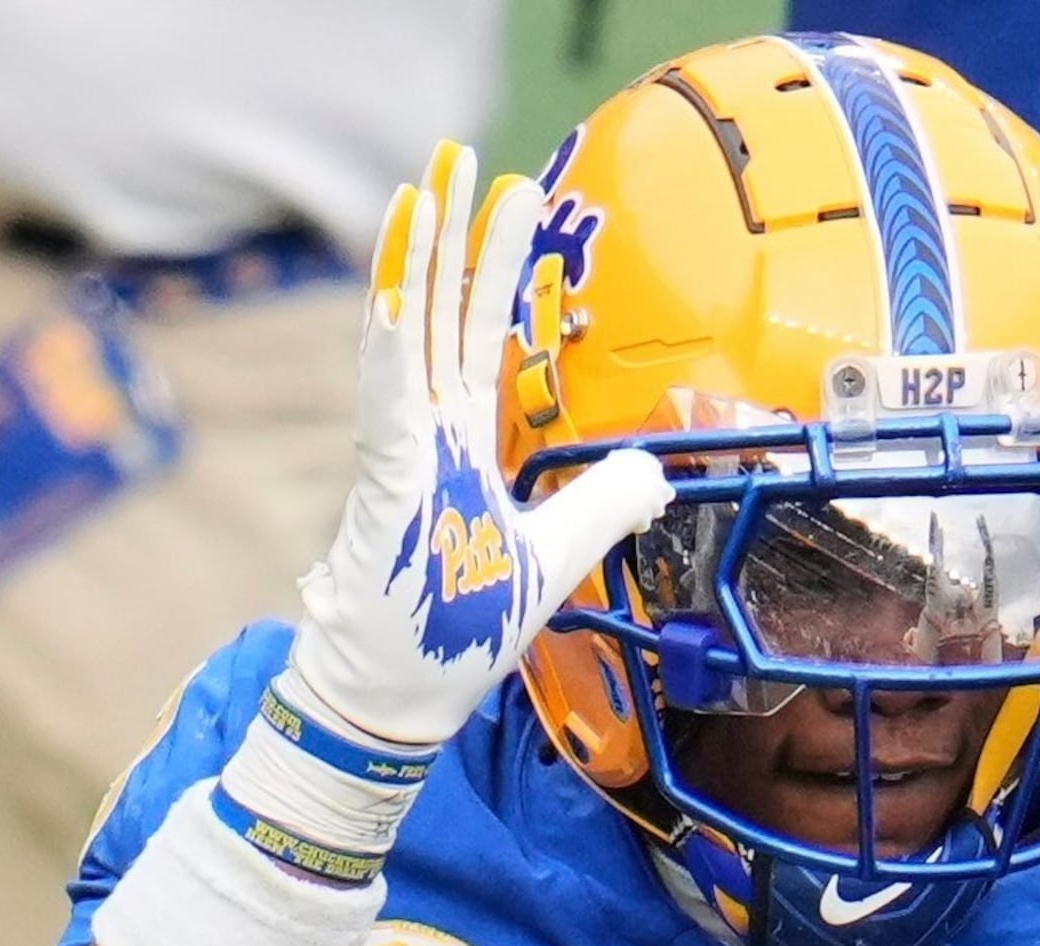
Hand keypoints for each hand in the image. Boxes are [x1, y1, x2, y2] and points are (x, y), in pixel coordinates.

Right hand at [275, 143, 669, 753]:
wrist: (401, 693)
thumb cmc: (460, 625)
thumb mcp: (559, 554)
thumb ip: (602, 503)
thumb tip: (654, 463)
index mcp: (457, 442)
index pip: (476, 335)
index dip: (493, 268)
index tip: (508, 201)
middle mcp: (424, 433)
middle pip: (439, 313)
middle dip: (452, 235)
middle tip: (460, 158)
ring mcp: (400, 453)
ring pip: (406, 335)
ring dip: (413, 263)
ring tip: (422, 190)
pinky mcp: (386, 483)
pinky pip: (386, 401)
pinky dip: (388, 345)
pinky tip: (395, 292)